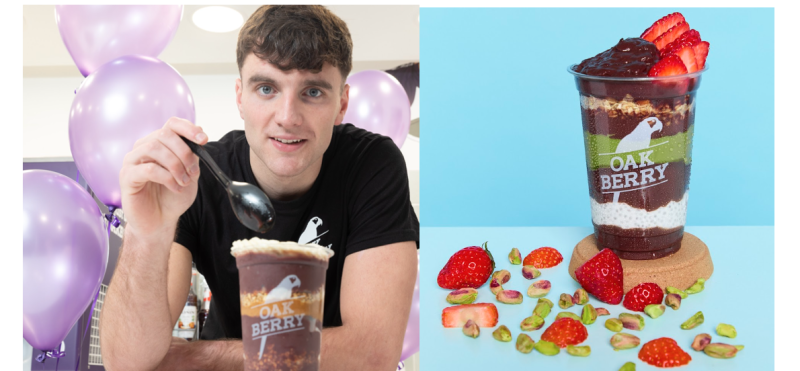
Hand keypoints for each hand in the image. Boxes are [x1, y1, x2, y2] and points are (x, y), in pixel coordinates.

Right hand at [119, 117, 207, 239]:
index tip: (203, 139)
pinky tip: (175, 188)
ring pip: (154, 148)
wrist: (160, 220)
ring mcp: (132, 161)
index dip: (188, 128)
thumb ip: (192, 154)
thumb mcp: (190, 173)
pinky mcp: (126, 176)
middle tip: (193, 171)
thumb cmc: (173, 196)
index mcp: (159, 144)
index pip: (171, 124)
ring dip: (175, 165)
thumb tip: (198, 133)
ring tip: (184, 181)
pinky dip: (167, 177)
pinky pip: (148, 169)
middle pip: (164, 134)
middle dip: (184, 152)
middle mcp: (143, 148)